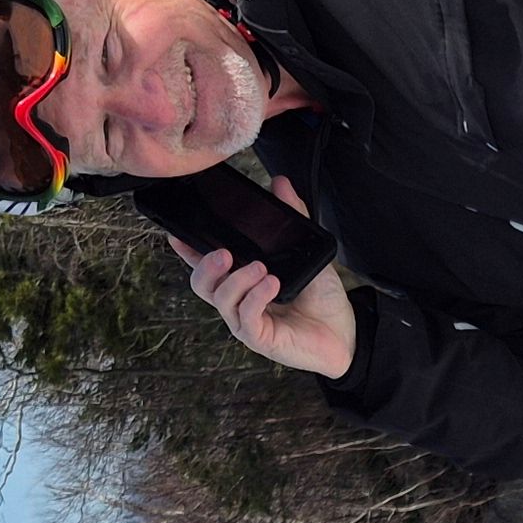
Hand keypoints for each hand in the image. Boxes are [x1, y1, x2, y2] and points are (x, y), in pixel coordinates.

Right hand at [183, 175, 356, 378]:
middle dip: (205, 265)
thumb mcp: (307, 251)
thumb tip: (280, 183)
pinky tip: (271, 284)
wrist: (346, 332)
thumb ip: (292, 217)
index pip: (206, 265)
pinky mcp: (260, 338)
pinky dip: (254, 297)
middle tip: (224, 252)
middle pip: (202, 284)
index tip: (177, 233)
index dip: (187, 250)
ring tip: (261, 268)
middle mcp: (239, 301)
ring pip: (221, 300)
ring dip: (236, 280)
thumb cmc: (321, 297)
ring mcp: (247, 321)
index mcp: (243, 280)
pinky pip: (245, 318)